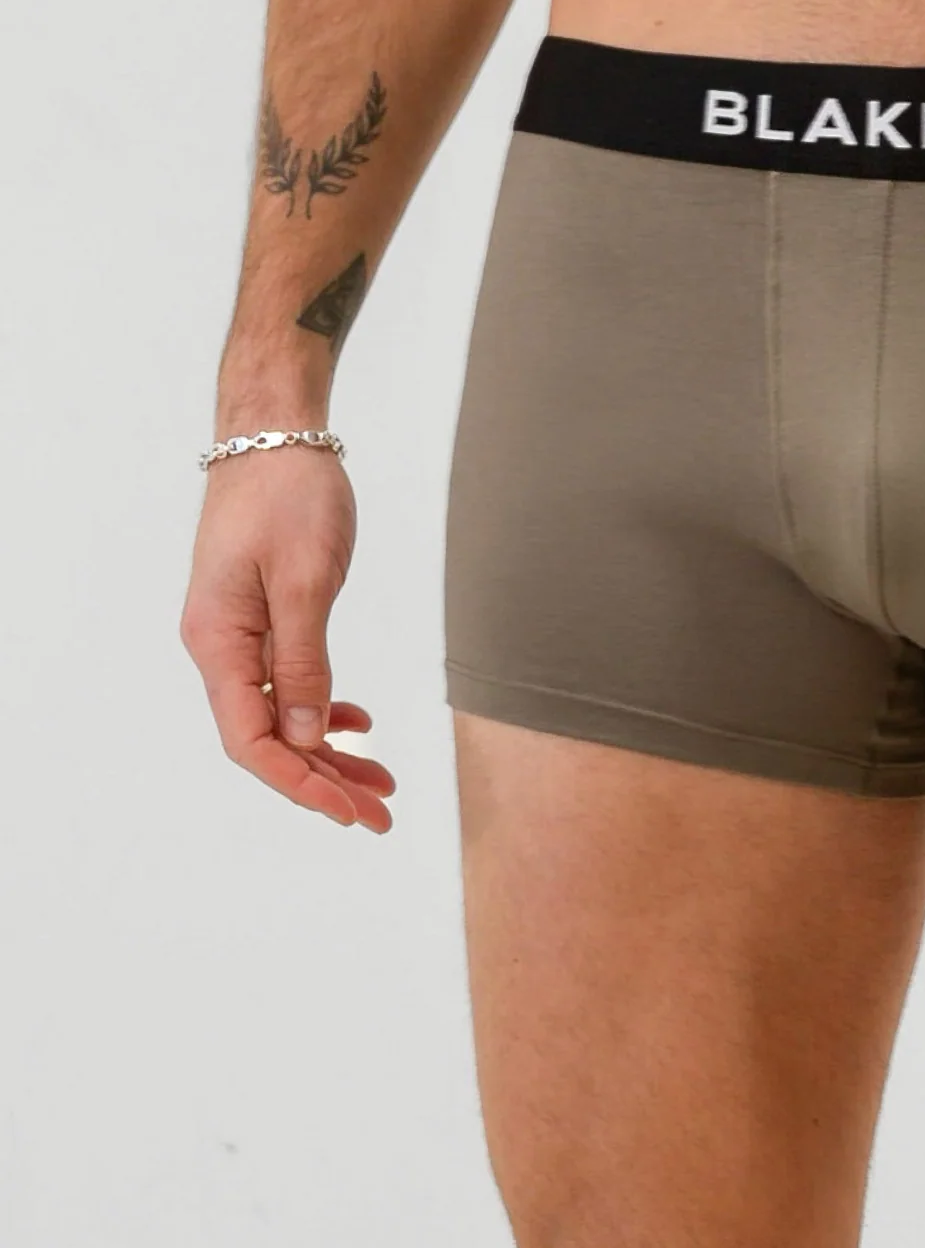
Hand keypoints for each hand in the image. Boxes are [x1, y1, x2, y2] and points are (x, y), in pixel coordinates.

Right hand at [182, 443, 394, 831]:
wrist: (277, 434)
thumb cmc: (288, 495)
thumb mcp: (306, 582)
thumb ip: (305, 663)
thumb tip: (307, 736)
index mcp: (218, 642)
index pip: (250, 740)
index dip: (300, 782)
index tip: (351, 811)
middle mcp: (220, 647)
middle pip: (268, 740)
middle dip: (324, 781)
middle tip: (383, 813)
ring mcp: (240, 636)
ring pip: (283, 717)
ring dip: (330, 754)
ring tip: (383, 782)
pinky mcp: (264, 621)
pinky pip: (289, 685)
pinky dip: (325, 713)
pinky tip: (359, 726)